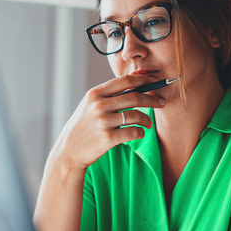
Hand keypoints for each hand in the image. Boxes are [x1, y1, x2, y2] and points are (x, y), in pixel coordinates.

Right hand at [49, 75, 165, 171]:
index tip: (154, 81)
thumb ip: (108, 95)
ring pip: (137, 115)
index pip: (124, 81)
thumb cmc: (83, 127)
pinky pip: (134, 132)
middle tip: (161, 102)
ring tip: (148, 123)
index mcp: (95, 94)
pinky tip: (139, 133)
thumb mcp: (89, 105)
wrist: (69, 151)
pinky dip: (140, 132)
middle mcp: (99, 105)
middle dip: (152, 99)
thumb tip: (135, 83)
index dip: (143, 79)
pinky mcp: (108, 138)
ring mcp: (103, 122)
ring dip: (147, 119)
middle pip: (135, 97)